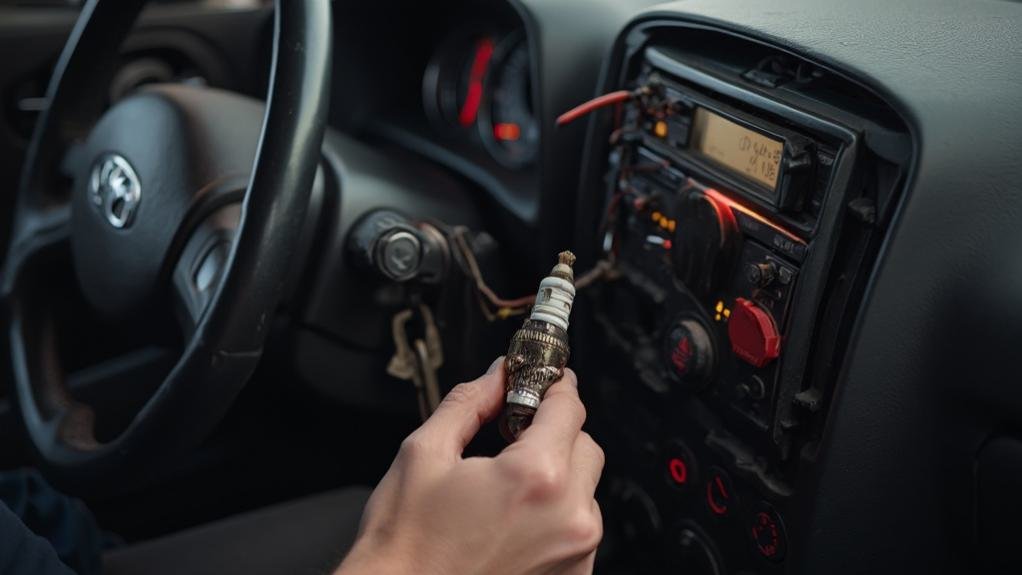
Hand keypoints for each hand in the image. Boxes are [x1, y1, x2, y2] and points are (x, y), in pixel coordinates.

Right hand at [336, 357, 604, 574]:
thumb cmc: (405, 547)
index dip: (553, 385)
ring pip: (585, 488)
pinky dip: (556, 515)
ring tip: (505, 488)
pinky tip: (512, 519)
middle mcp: (569, 518)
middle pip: (585, 445)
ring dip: (557, 476)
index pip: (569, 407)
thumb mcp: (423, 454)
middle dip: (554, 432)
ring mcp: (576, 554)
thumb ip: (469, 403)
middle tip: (512, 434)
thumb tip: (496, 377)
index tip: (541, 380)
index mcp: (535, 478)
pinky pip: (579, 527)